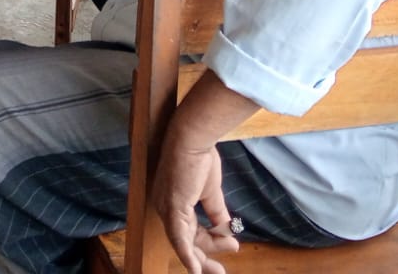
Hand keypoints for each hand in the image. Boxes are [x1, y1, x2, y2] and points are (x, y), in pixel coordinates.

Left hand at [150, 140, 239, 273]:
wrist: (193, 137)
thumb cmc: (200, 157)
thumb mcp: (211, 191)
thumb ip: (217, 213)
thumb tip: (229, 231)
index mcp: (174, 202)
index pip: (192, 231)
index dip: (211, 242)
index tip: (232, 247)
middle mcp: (165, 208)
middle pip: (186, 241)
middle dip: (203, 258)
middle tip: (220, 272)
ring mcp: (167, 209)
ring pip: (184, 243)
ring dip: (201, 259)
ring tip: (218, 271)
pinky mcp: (172, 208)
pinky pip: (179, 238)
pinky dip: (187, 255)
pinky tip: (195, 269)